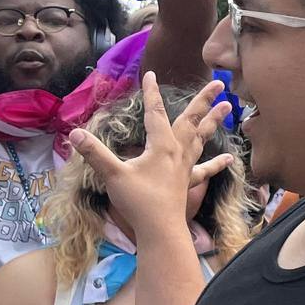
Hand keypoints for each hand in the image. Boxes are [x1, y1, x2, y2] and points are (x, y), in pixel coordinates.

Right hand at [66, 73, 230, 238]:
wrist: (160, 230)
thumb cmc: (138, 202)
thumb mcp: (113, 175)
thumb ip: (95, 153)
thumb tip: (74, 133)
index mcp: (161, 146)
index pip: (155, 113)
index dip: (151, 93)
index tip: (151, 74)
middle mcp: (178, 152)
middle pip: (191, 119)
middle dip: (204, 99)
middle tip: (220, 82)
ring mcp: (185, 167)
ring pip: (202, 138)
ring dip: (214, 121)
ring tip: (228, 107)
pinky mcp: (187, 182)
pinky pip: (205, 170)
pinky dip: (217, 163)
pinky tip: (229, 158)